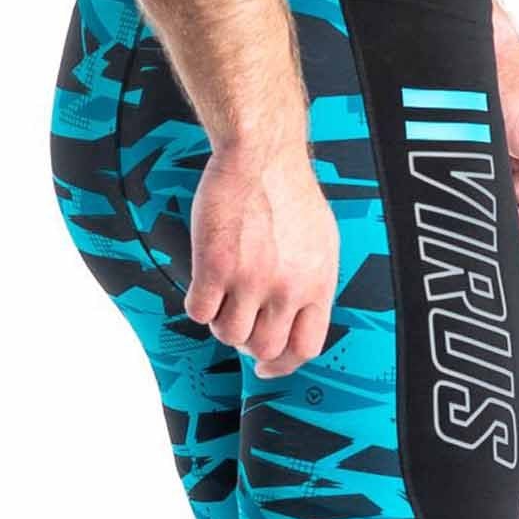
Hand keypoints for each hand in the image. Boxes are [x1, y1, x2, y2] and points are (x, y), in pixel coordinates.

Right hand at [184, 143, 339, 378]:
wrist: (261, 151)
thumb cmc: (288, 191)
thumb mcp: (321, 242)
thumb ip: (311, 284)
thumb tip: (299, 321)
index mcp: (318, 284)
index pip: (305, 348)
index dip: (283, 364)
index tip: (266, 367)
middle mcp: (287, 288)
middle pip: (263, 348)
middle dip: (247, 343)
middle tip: (237, 321)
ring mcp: (251, 279)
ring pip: (229, 335)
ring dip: (221, 322)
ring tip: (221, 296)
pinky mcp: (216, 266)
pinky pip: (200, 312)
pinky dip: (197, 304)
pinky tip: (202, 284)